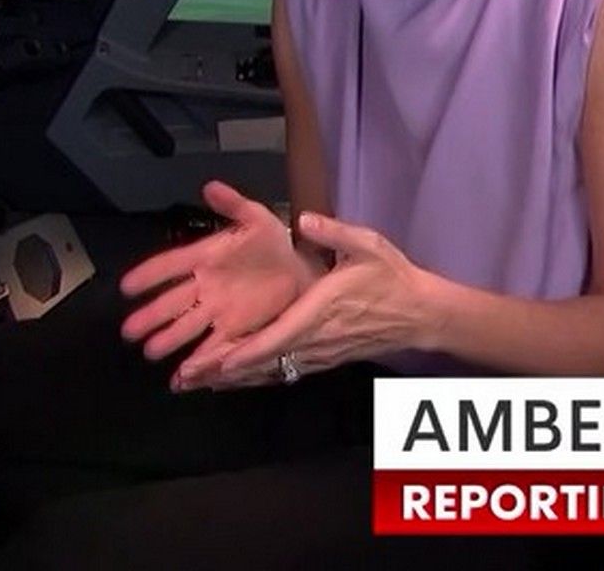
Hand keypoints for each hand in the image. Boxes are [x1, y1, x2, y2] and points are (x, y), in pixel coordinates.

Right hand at [119, 181, 319, 384]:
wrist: (300, 271)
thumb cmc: (273, 243)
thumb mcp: (256, 218)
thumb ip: (233, 204)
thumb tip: (210, 186)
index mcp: (206, 256)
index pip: (171, 264)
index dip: (149, 274)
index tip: (127, 286)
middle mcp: (204, 286)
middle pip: (172, 302)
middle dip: (151, 316)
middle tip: (128, 331)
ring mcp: (217, 310)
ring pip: (187, 326)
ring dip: (169, 339)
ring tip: (151, 352)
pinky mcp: (235, 329)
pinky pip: (212, 345)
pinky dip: (198, 360)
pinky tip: (181, 375)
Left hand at [185, 213, 439, 390]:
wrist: (419, 313)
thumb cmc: (391, 277)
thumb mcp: (367, 245)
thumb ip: (333, 232)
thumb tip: (303, 220)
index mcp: (321, 310)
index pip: (279, 337)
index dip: (247, 352)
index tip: (217, 361)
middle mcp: (316, 338)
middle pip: (265, 362)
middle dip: (223, 371)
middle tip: (184, 379)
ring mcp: (319, 353)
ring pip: (270, 371)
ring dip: (232, 379)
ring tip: (194, 383)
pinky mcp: (323, 359)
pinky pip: (283, 372)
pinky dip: (254, 377)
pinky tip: (230, 380)